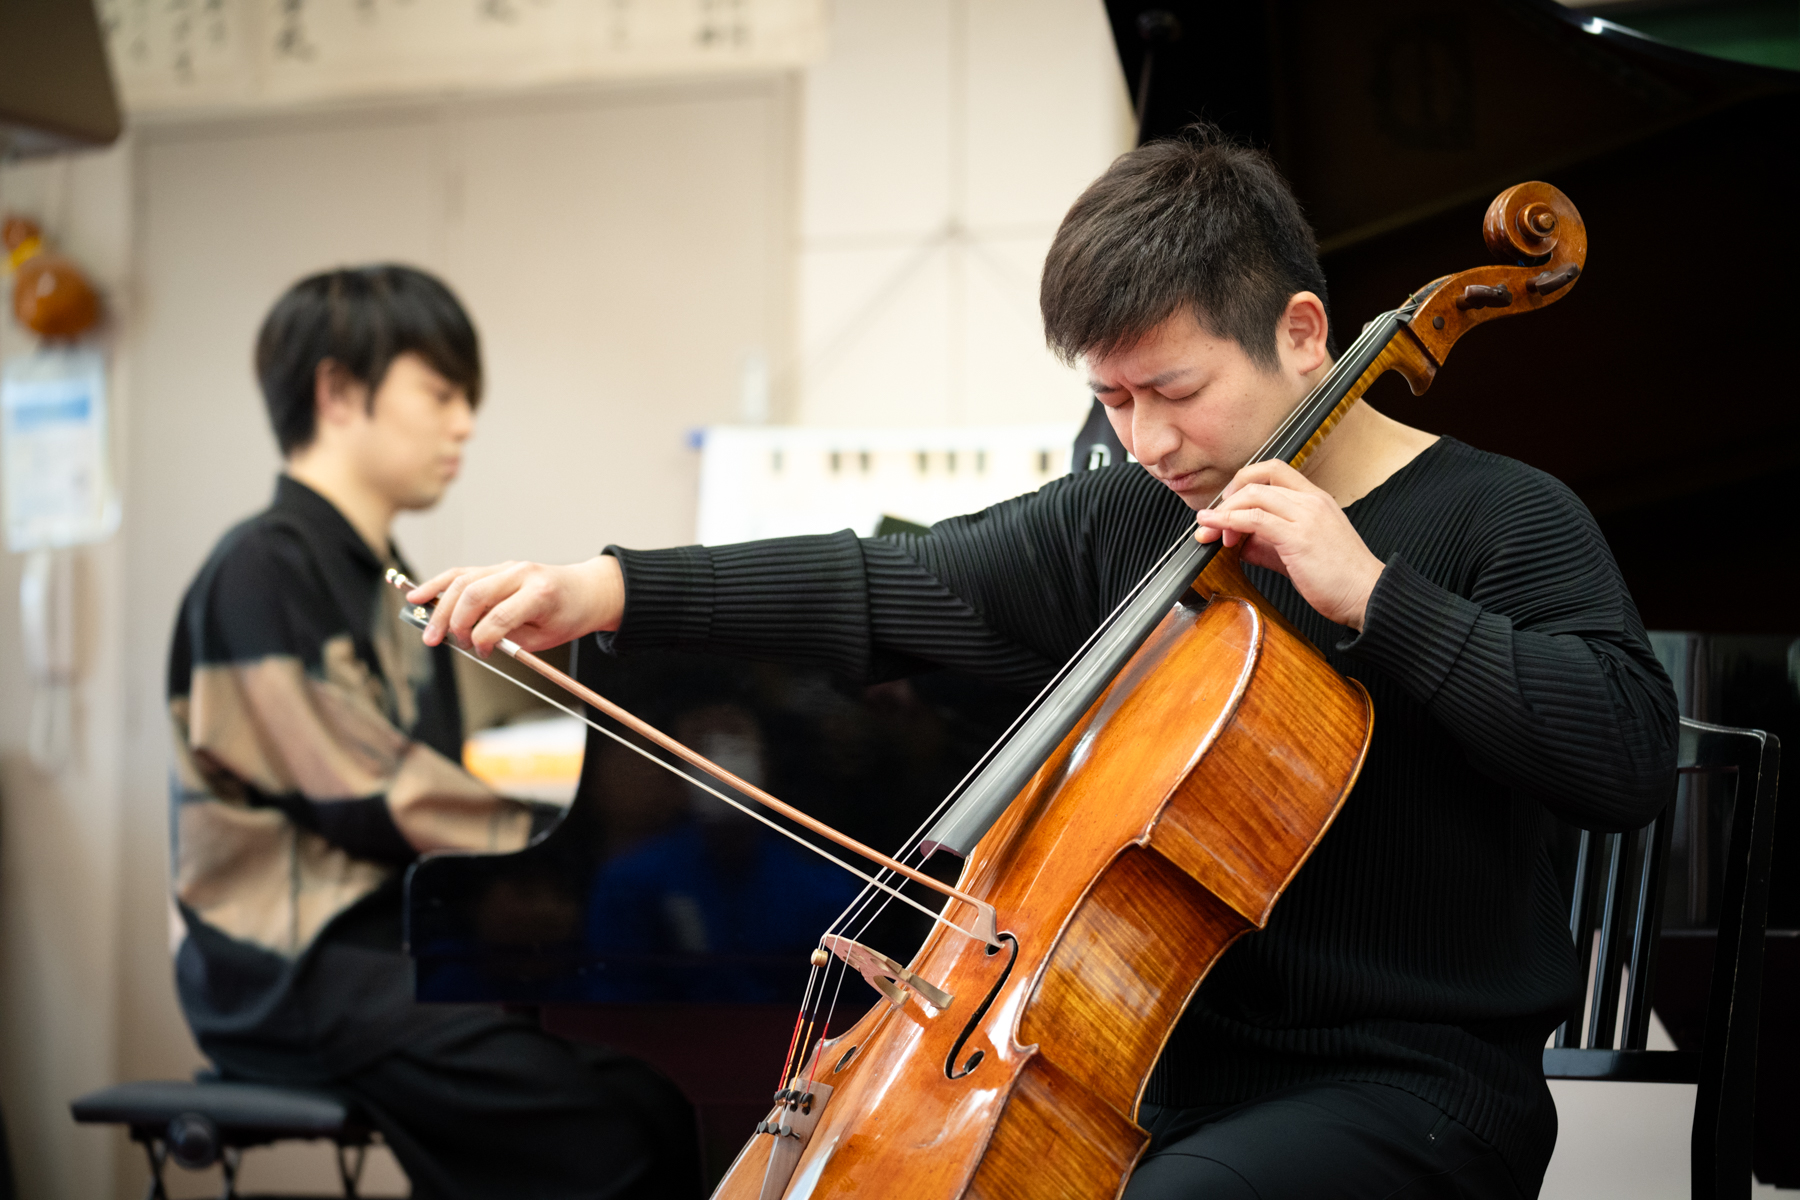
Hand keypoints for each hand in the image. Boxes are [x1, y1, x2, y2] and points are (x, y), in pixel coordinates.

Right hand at [407, 555, 623, 655]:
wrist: (586, 590)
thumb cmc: (568, 616)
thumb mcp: (546, 636)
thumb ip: (510, 637)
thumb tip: (473, 640)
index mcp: (540, 592)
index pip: (501, 614)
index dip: (484, 637)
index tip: (481, 652)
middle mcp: (521, 573)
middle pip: (475, 593)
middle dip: (455, 622)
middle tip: (445, 644)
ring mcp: (507, 567)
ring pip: (463, 581)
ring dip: (440, 606)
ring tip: (428, 631)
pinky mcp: (497, 568)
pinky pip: (462, 574)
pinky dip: (438, 584)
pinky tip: (417, 596)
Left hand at [1194, 459, 1384, 629]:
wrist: (1367, 595)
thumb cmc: (1340, 578)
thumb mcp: (1299, 553)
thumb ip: (1268, 544)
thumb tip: (1240, 544)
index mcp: (1315, 498)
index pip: (1272, 470)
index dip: (1243, 481)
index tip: (1226, 503)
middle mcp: (1311, 500)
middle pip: (1257, 481)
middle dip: (1225, 500)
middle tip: (1210, 523)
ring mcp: (1306, 516)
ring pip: (1253, 495)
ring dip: (1223, 513)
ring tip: (1208, 532)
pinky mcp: (1299, 536)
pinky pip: (1255, 519)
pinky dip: (1228, 522)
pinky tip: (1215, 529)